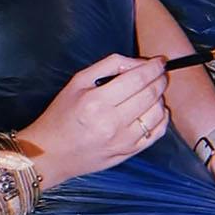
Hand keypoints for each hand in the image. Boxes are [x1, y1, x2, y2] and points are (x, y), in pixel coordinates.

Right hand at [18, 52, 168, 186]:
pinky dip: (162, 118)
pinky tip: (155, 110)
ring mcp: (123, 141)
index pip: (137, 79)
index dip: (153, 67)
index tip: (159, 61)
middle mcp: (112, 123)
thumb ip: (109, 66)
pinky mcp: (128, 153)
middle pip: (150, 94)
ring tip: (154, 91)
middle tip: (160, 72)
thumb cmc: (61, 116)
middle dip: (160, 79)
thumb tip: (138, 63)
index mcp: (97, 102)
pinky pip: (157, 133)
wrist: (52, 153)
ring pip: (157, 113)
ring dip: (161, 97)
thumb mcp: (77, 82)